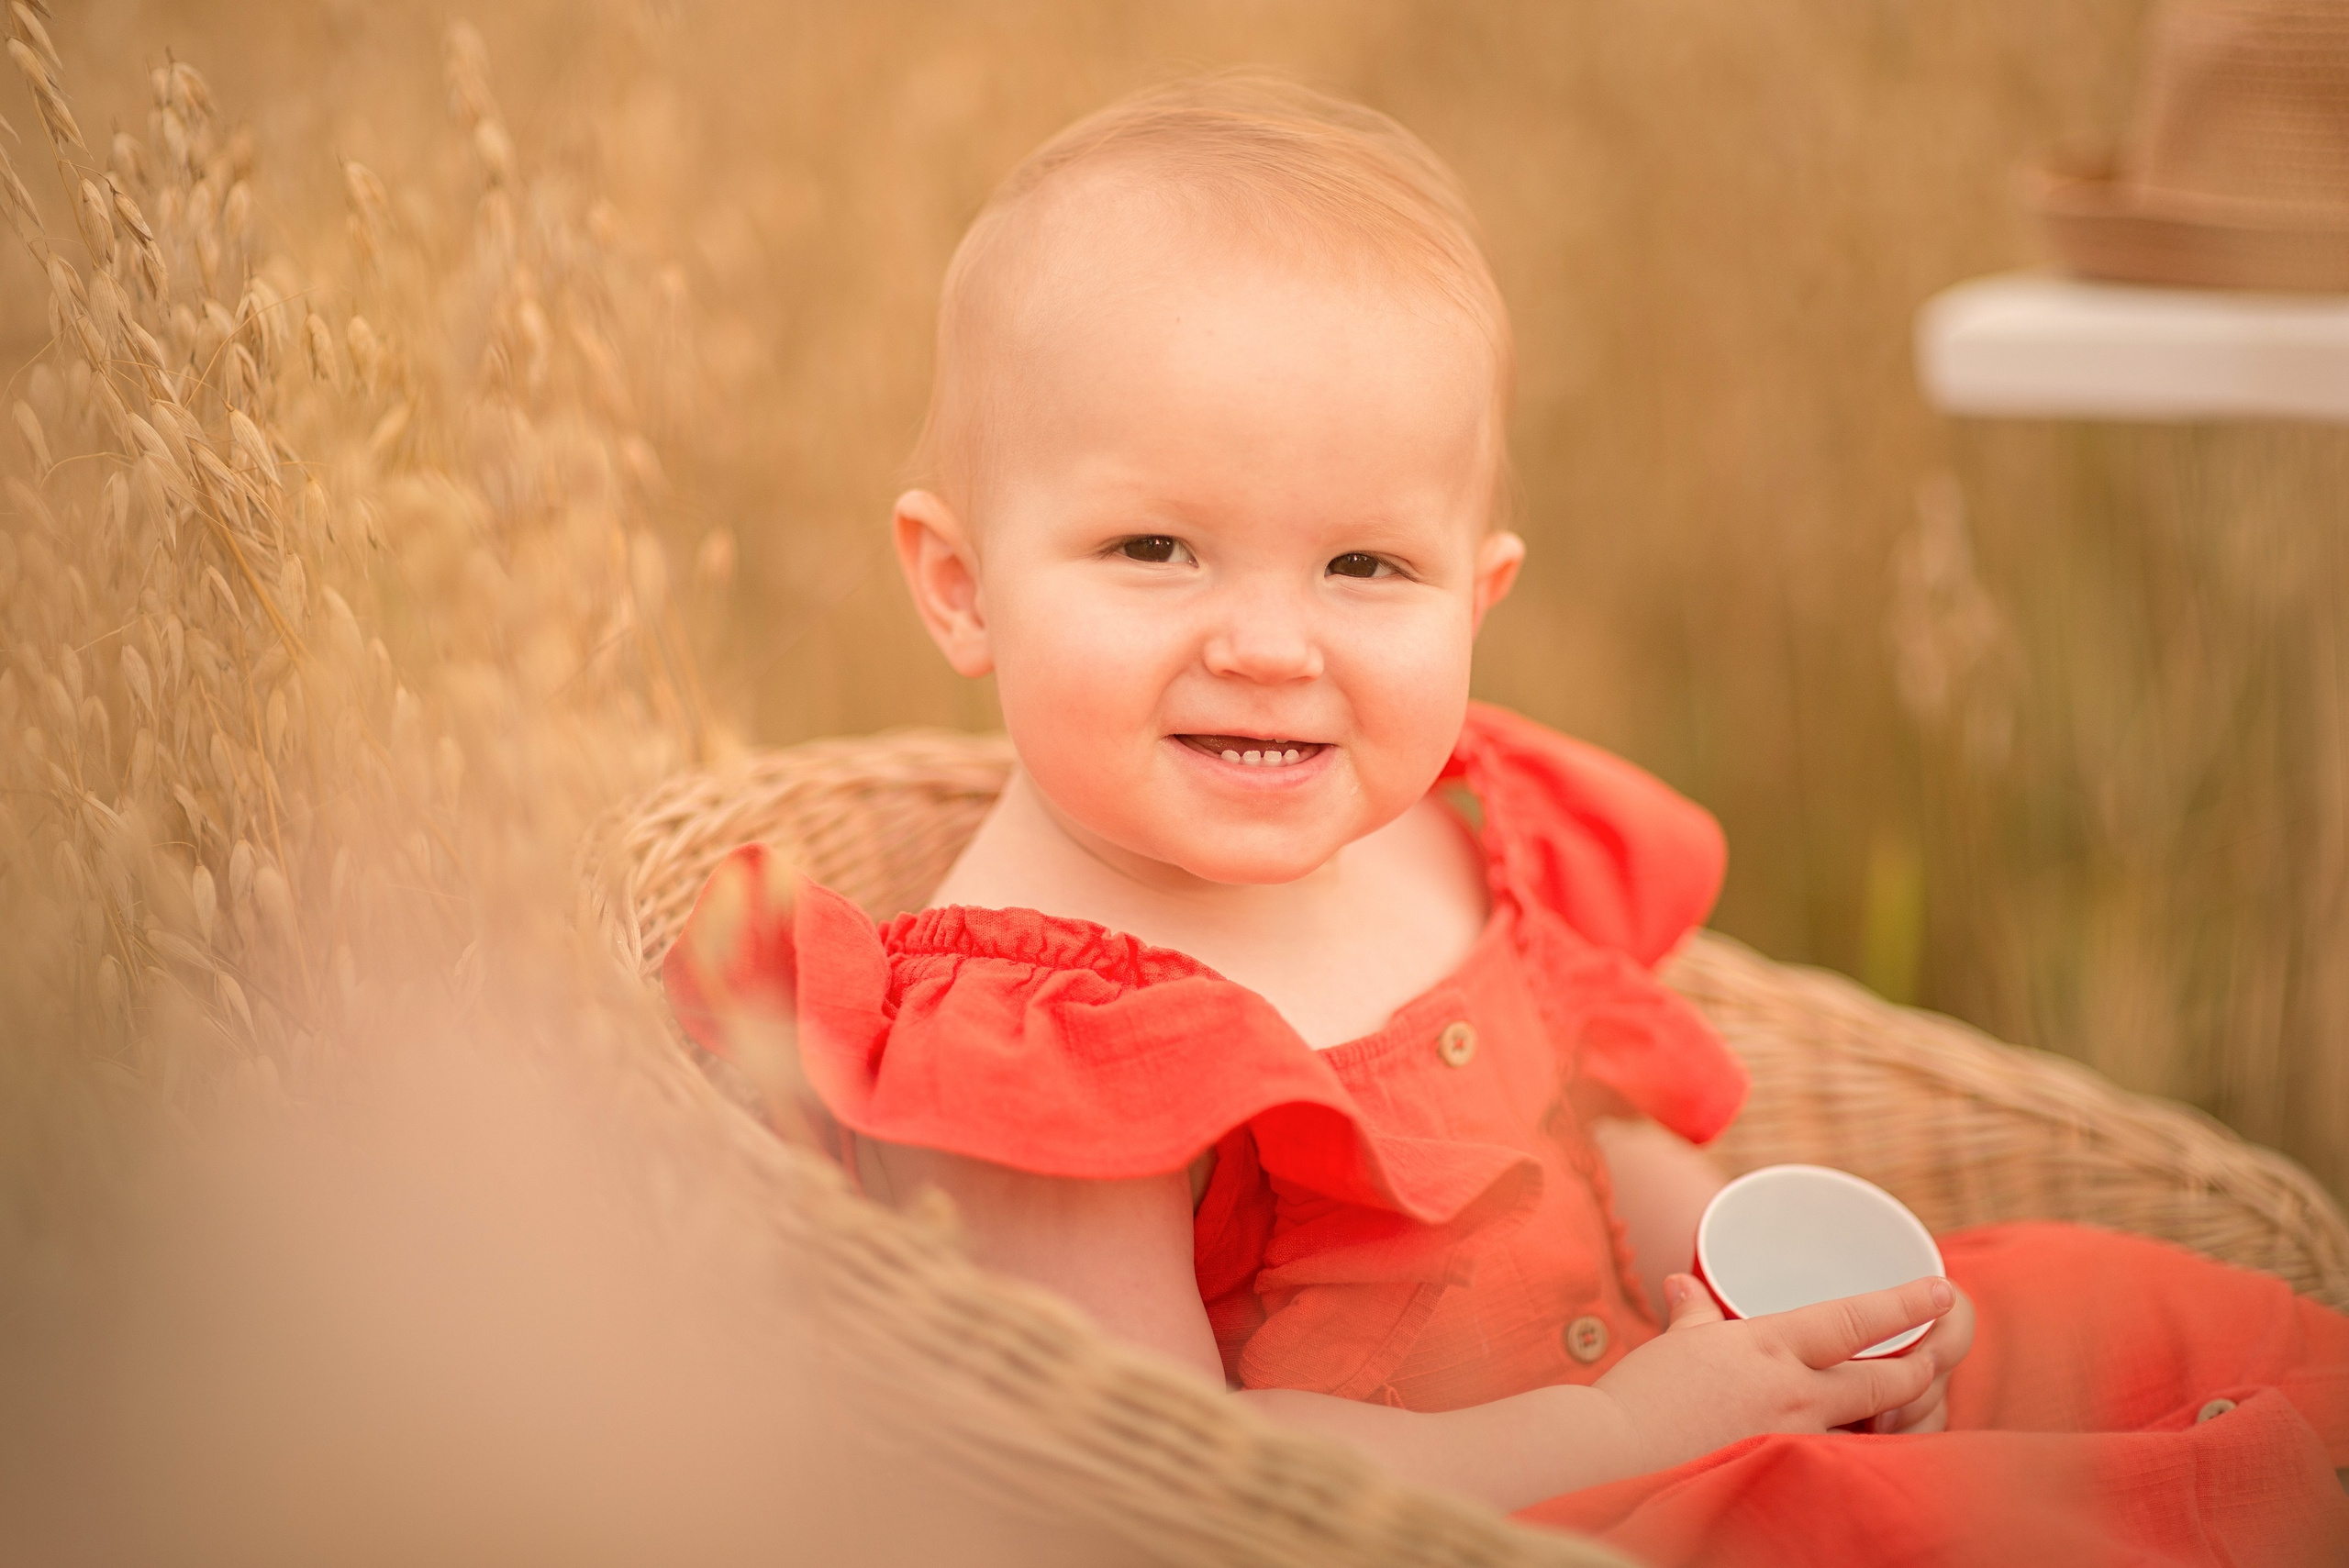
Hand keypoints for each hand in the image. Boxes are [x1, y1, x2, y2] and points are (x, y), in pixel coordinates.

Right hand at [1590, 1273, 1953, 1476]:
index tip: (1943, 1291)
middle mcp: (1793, 1392)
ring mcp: (1794, 1442)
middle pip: (1885, 1380)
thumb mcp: (1673, 1343)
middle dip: (1922, 1367)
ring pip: (1874, 1430)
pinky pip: (1841, 1467)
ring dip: (1899, 1420)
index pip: (1855, 1319)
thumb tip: (1683, 1284)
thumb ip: (1692, 1315)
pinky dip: (1860, 1459)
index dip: (1905, 1305)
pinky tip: (1866, 1458)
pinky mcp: (1784, 1478)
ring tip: (1913, 1409)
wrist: (1613, 1454)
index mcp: (1768, 1345)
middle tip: (1939, 1354)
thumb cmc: (1639, 1395)